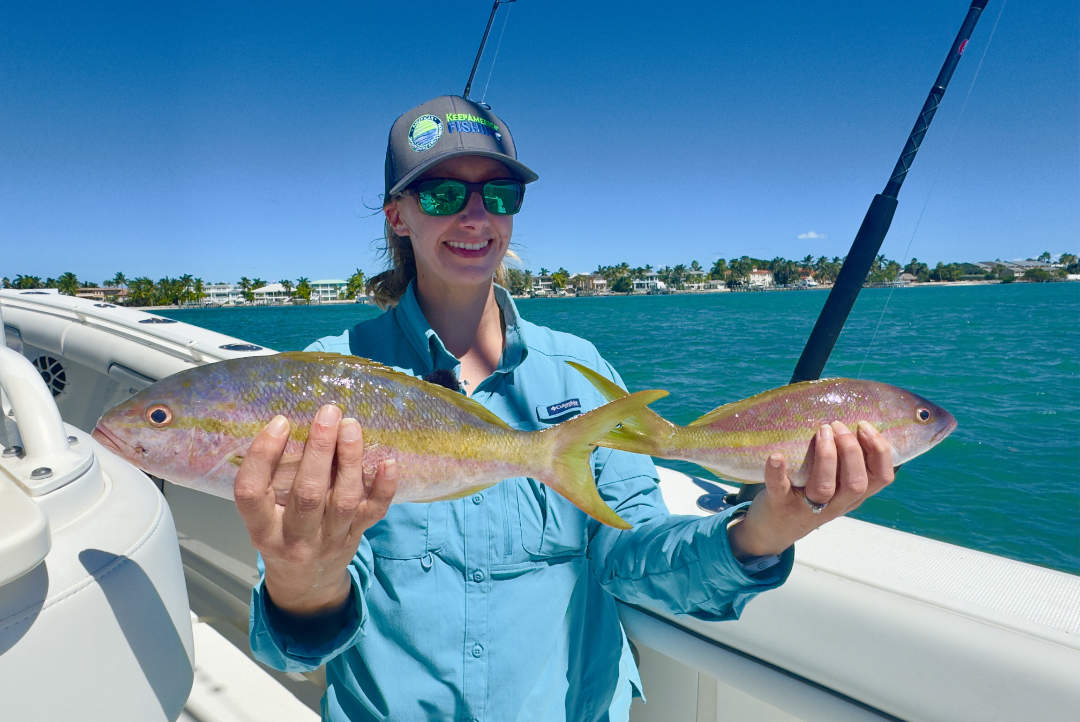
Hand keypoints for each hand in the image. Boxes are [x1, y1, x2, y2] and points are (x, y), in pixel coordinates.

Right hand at [234, 404, 396, 614]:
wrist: (307, 585)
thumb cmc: (282, 538)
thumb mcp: (264, 519)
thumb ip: (272, 482)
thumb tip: (292, 424)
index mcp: (262, 530)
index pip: (252, 493)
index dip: (263, 456)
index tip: (280, 422)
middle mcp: (294, 538)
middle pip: (307, 493)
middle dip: (319, 449)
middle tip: (328, 413)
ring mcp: (329, 540)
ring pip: (342, 500)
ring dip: (349, 460)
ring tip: (351, 426)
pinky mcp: (356, 538)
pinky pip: (373, 513)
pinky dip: (384, 488)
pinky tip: (389, 462)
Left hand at [727, 420, 893, 558]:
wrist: (774, 529)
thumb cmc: (809, 495)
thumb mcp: (836, 485)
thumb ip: (847, 463)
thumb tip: (855, 420)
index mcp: (853, 495)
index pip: (882, 477)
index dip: (880, 451)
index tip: (864, 426)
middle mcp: (836, 504)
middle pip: (856, 483)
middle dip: (851, 450)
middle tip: (836, 425)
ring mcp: (807, 507)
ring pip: (825, 487)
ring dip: (826, 457)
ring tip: (821, 431)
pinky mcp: (780, 504)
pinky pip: (780, 489)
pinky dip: (777, 472)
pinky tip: (776, 456)